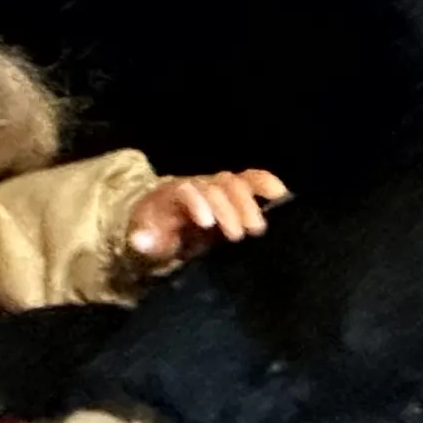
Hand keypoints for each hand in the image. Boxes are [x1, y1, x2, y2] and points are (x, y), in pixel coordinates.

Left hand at [127, 169, 289, 265]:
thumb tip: (140, 240)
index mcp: (171, 195)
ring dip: (249, 203)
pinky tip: (282, 196)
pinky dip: (267, 184)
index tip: (207, 224)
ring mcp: (216, 187)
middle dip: (229, 208)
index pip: (186, 191)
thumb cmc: (157, 235)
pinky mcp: (234, 194)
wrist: (165, 224)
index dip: (197, 203)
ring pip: (235, 184)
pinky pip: (252, 181)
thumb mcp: (144, 242)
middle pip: (215, 186)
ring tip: (258, 228)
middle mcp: (197, 185)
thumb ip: (144, 241)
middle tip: (239, 235)